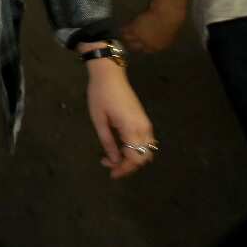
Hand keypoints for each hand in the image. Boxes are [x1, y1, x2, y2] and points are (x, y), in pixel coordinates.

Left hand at [85, 62, 156, 179]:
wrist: (110, 74)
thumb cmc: (100, 94)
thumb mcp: (99, 120)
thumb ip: (107, 142)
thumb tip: (114, 160)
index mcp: (131, 128)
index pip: (135, 158)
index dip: (124, 169)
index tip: (110, 172)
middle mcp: (143, 128)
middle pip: (144, 157)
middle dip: (128, 166)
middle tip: (109, 164)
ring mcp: (146, 124)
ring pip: (147, 150)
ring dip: (133, 158)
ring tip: (113, 157)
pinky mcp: (144, 120)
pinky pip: (146, 141)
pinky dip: (136, 149)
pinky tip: (121, 147)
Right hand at [121, 7, 183, 52]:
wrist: (166, 15)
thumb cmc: (171, 23)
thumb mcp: (168, 35)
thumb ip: (160, 40)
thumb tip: (155, 41)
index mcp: (156, 47)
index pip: (145, 50)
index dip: (141, 47)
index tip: (138, 45)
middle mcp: (146, 44)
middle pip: (134, 47)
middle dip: (131, 45)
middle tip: (127, 42)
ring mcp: (139, 37)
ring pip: (128, 39)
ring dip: (125, 38)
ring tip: (121, 36)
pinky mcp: (133, 29)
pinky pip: (125, 31)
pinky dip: (123, 30)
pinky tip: (121, 29)